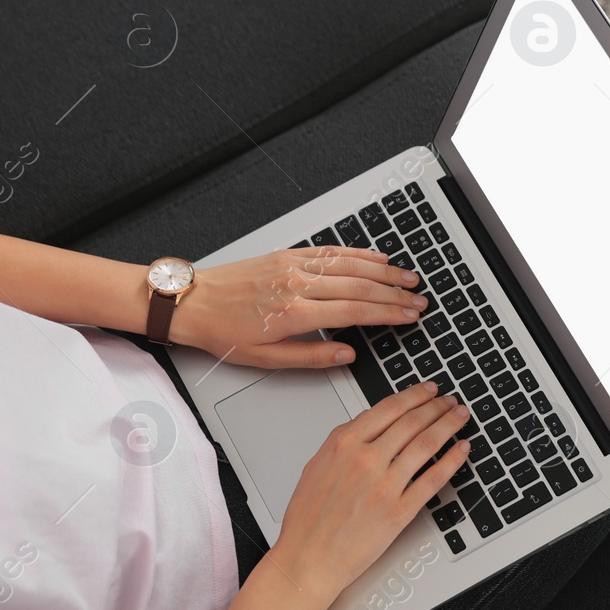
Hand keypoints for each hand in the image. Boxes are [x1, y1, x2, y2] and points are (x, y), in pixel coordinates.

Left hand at [171, 246, 425, 367]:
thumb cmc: (221, 331)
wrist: (190, 301)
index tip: (409, 316)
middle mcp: (297, 284)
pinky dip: (358, 253)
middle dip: (395, 294)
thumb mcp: (264, 359)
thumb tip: (347, 356)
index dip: (388, 314)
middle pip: (360, 287)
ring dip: (384, 271)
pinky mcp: (287, 254)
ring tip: (408, 278)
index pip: (355, 312)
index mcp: (294, 313)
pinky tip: (376, 257)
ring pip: (351, 265)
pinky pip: (330, 251)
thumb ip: (311, 357)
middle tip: (418, 300)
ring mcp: (294, 265)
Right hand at [267, 382, 470, 600]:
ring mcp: (385, 485)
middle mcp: (366, 460)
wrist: (307, 560)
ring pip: (427, 444)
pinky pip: (434, 478)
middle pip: (413, 422)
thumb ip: (345, 441)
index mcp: (344, 444)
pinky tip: (462, 449)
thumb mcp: (317, 466)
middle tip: (450, 401)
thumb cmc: (308, 520)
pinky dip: (453, 460)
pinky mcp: (400, 510)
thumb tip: (372, 423)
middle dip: (437, 406)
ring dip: (449, 425)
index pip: (390, 408)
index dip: (416, 395)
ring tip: (460, 417)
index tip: (429, 390)